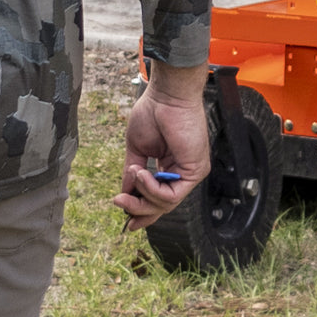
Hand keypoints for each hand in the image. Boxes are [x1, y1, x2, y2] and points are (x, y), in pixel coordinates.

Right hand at [113, 59, 208, 231]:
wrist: (167, 95)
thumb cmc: (153, 112)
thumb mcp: (137, 148)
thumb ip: (133, 173)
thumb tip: (125, 193)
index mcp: (169, 165)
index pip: (158, 197)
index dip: (142, 211)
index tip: (127, 222)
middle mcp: (181, 172)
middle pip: (162, 205)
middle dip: (139, 208)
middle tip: (120, 203)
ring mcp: (190, 173)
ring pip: (167, 203)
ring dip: (144, 196)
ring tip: (133, 175)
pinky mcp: (196, 171)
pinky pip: (173, 195)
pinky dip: (154, 189)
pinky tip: (143, 174)